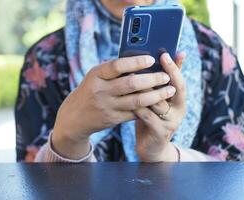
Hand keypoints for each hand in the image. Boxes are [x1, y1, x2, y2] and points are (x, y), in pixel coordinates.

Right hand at [52, 55, 174, 158]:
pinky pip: (135, 113)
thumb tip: (140, 59)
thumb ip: (113, 70)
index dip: (136, 62)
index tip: (152, 59)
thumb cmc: (89, 91)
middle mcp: (100, 91)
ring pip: (137, 101)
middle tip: (166, 76)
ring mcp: (107, 106)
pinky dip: (148, 107)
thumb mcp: (95, 76)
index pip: (117, 66)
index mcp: (96, 75)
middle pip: (131, 84)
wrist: (74, 117)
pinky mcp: (112, 119)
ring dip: (156, 95)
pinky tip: (159, 103)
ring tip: (170, 89)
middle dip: (153, 79)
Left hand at [135, 52, 185, 161]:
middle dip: (161, 73)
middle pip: (173, 89)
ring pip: (157, 101)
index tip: (164, 53)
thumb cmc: (151, 118)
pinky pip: (146, 115)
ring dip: (145, 88)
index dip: (174, 67)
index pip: (179, 81)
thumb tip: (157, 60)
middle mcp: (179, 111)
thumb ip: (158, 84)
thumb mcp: (157, 101)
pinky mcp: (160, 132)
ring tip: (133, 75)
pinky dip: (136, 105)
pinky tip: (126, 96)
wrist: (151, 148)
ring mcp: (171, 123)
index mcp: (180, 101)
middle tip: (148, 61)